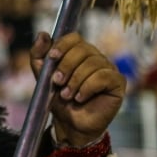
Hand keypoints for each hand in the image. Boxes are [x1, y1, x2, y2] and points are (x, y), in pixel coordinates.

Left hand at [30, 32, 125, 147]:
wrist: (69, 122)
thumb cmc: (57, 98)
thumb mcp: (42, 75)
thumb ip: (39, 55)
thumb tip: (43, 34)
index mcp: (78, 52)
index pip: (74, 37)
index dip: (62, 45)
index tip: (52, 58)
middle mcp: (95, 57)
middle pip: (83, 49)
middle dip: (66, 66)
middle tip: (57, 82)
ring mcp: (108, 68)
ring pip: (92, 63)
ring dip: (75, 80)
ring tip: (67, 95)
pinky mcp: (118, 82)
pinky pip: (104, 76)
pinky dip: (88, 87)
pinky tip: (80, 98)